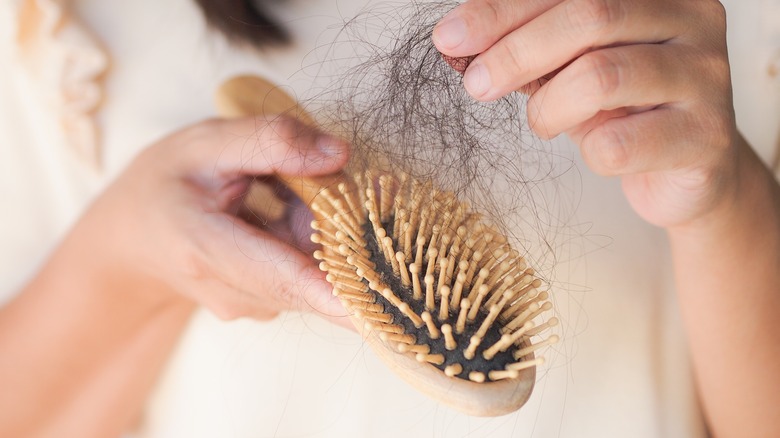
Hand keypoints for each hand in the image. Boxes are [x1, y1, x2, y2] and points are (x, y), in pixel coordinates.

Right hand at [75, 116, 351, 325]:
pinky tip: (281, 207)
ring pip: (319, 270)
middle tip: (328, 177)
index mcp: (205, 247)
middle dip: (342, 226)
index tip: (375, 307)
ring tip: (276, 188)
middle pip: (315, 270)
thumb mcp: (207, 142)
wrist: (135, 234)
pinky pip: (313, 272)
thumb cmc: (168, 181)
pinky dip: (315, 238)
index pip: (280, 276)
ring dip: (324, 227)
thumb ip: (272, 141)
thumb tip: (340, 155)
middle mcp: (234, 292)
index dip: (334, 292)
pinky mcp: (271, 303)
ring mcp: (254, 304)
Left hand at [433, 0, 740, 227]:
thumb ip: (526, 45)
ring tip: (544, 122)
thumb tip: (456, 40)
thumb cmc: (622, 109)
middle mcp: (694, 17)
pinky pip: (620, 144)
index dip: (502, 10)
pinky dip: (589, 152)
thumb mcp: (570, 66)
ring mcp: (707, 75)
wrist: (686, 172)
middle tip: (477, 85)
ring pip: (601, 76)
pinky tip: (598, 150)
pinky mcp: (707, 136)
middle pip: (589, 16)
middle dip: (515, 52)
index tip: (451, 37)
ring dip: (549, 108)